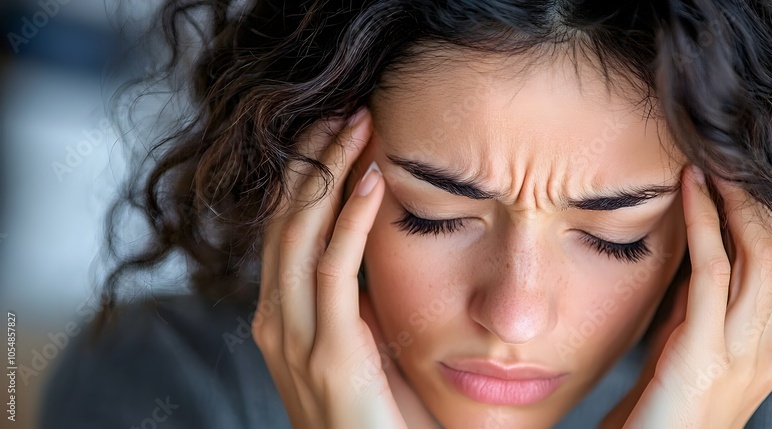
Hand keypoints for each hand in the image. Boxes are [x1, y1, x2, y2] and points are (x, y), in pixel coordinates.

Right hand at [251, 109, 435, 427]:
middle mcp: (275, 322)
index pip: (284, 229)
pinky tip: (371, 179)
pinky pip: (333, 269)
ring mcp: (293, 338)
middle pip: (285, 220)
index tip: (336, 131)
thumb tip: (376, 243)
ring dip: (329, 172)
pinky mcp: (326, 352)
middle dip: (312, 160)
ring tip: (357, 125)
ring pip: (300, 233)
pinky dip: (350, 217)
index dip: (306, 175)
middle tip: (345, 110)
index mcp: (279, 318)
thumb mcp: (363, 344)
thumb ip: (358, 299)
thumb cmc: (381, 414)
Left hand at [602, 165, 771, 428]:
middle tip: (734, 149)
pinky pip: (713, 273)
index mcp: (762, 349)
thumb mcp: (685, 355)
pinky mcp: (706, 357)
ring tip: (716, 157)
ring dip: (739, 200)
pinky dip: (704, 223)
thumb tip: (698, 259)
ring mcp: (743, 356)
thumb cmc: (655, 417)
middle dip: (762, 198)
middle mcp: (763, 350)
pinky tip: (690, 188)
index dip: (770, 214)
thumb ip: (698, 313)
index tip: (744, 171)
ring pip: (762, 257)